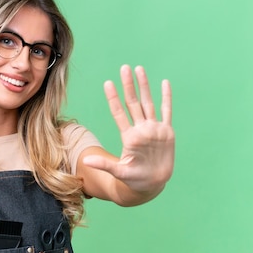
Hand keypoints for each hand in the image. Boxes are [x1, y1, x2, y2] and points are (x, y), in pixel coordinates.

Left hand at [83, 65, 174, 193]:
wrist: (151, 185)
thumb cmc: (133, 180)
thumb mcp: (119, 172)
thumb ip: (104, 165)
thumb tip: (86, 162)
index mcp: (129, 137)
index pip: (119, 113)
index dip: (114, 98)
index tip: (107, 83)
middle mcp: (141, 129)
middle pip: (133, 103)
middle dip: (129, 86)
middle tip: (124, 68)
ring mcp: (153, 130)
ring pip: (148, 103)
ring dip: (145, 87)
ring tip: (139, 69)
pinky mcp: (166, 133)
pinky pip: (167, 112)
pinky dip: (166, 98)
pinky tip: (164, 83)